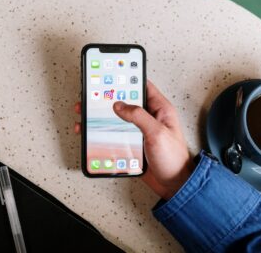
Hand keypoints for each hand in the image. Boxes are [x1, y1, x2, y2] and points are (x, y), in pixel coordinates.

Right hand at [74, 81, 193, 199]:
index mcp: (160, 109)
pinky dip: (103, 132)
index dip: (128, 79)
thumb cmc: (173, 159)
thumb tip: (120, 105)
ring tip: (86, 113)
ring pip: (117, 118)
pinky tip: (93, 133)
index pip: (143, 87)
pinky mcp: (132, 143)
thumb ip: (139, 117)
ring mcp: (139, 131)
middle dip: (109, 98)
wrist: (174, 184)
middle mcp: (148, 118)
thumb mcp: (157, 133)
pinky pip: (115, 134)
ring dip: (103, 116)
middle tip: (92, 95)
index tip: (112, 75)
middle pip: (126, 102)